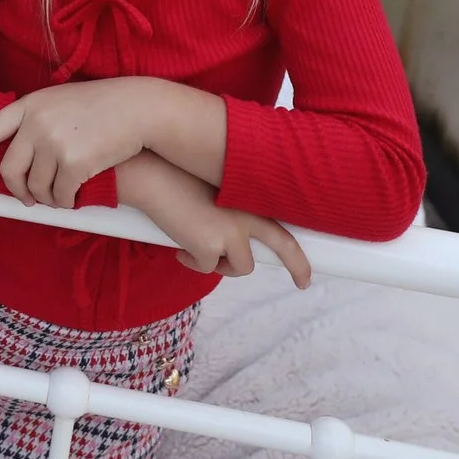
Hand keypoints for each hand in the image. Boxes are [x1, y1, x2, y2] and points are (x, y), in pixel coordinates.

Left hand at [0, 79, 162, 207]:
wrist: (138, 108)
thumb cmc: (103, 105)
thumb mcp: (61, 100)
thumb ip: (36, 119)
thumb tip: (16, 154)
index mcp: (30, 104)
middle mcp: (36, 122)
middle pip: (9, 169)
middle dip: (17, 190)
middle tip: (28, 200)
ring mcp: (54, 143)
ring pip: (36, 187)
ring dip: (46, 198)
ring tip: (58, 196)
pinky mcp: (74, 163)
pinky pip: (60, 195)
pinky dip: (66, 202)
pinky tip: (74, 198)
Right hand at [115, 153, 310, 288]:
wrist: (152, 174)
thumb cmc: (174, 177)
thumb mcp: (214, 190)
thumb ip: (232, 210)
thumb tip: (230, 240)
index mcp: (251, 198)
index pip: (285, 220)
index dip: (298, 242)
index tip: (306, 261)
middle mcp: (248, 214)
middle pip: (284, 246)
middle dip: (298, 267)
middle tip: (303, 283)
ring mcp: (232, 233)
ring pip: (239, 266)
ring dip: (222, 263)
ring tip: (199, 247)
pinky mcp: (210, 248)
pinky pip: (206, 267)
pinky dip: (192, 261)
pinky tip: (179, 246)